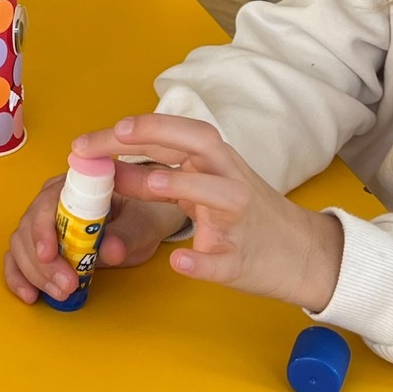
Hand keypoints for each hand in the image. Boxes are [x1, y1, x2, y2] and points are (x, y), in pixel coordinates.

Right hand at [3, 172, 185, 304]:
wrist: (143, 220)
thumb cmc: (140, 214)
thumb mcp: (142, 223)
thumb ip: (127, 234)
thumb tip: (111, 250)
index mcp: (72, 185)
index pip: (46, 203)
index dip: (42, 229)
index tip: (49, 254)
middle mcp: (49, 201)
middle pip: (29, 228)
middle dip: (43, 263)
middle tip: (67, 286)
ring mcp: (42, 223)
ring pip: (21, 246)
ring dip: (35, 274)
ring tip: (60, 294)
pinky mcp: (41, 246)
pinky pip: (17, 259)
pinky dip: (19, 278)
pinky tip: (29, 295)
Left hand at [72, 114, 345, 311]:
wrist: (301, 254)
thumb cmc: (242, 212)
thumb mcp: (204, 183)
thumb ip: (160, 171)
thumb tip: (106, 165)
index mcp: (215, 161)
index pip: (174, 134)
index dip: (134, 129)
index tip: (90, 139)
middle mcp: (230, 180)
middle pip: (195, 146)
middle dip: (150, 139)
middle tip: (107, 145)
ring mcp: (240, 220)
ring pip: (218, 195)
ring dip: (183, 186)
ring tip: (148, 184)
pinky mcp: (243, 259)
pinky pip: (222, 260)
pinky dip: (201, 261)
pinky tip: (179, 262)